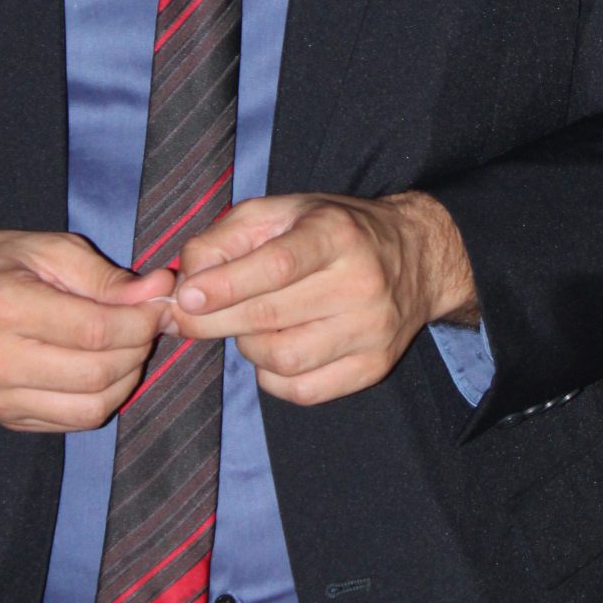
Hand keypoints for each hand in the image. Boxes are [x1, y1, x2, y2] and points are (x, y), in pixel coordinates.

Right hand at [0, 230, 171, 432]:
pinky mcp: (6, 419)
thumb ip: (105, 276)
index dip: (140, 320)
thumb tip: (159, 291)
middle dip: (138, 347)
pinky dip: (102, 398)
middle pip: (98, 372)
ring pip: (92, 407)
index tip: (158, 304)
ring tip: (126, 345)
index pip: (96, 330)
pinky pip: (73, 421)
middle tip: (146, 323)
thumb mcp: (47, 249)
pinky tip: (103, 369)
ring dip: (126, 377)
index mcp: (5, 307)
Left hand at [168, 190, 476, 405]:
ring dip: (247, 346)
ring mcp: (371, 330)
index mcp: (337, 234)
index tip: (187, 296)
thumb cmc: (333, 231)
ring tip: (250, 325)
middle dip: (214, 321)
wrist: (415, 257)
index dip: (226, 284)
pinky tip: (274, 350)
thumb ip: (226, 237)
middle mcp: (361, 283)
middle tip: (187, 317)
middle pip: (271, 317)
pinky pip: (302, 390)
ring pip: (282, 359)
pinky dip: (272, 376)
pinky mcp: (373, 367)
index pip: (278, 265)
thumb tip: (187, 279)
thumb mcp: (281, 213)